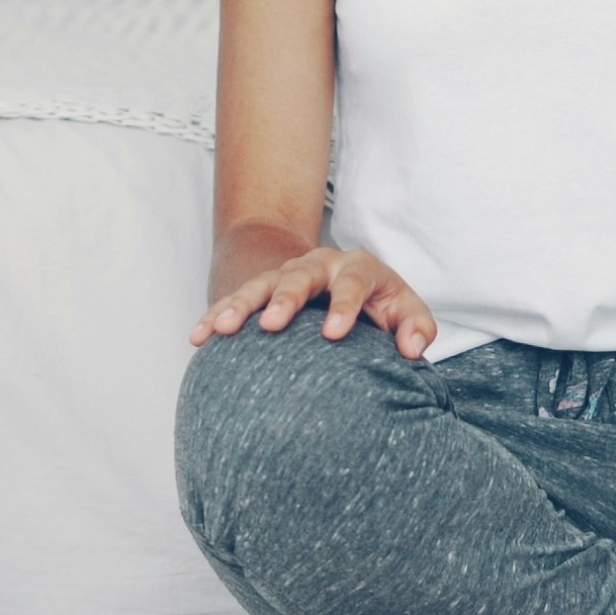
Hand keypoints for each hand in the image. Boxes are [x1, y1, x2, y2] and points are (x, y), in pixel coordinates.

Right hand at [192, 246, 437, 358]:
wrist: (344, 282)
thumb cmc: (381, 306)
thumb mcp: (405, 312)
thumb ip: (416, 328)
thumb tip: (412, 348)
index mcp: (357, 269)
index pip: (353, 282)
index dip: (344, 305)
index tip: (334, 334)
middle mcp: (318, 266)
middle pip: (299, 277)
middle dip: (285, 299)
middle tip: (272, 325)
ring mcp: (285, 276)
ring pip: (259, 285)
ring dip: (239, 305)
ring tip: (222, 328)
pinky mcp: (261, 293)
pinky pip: (233, 301)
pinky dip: (215, 316)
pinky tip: (199, 336)